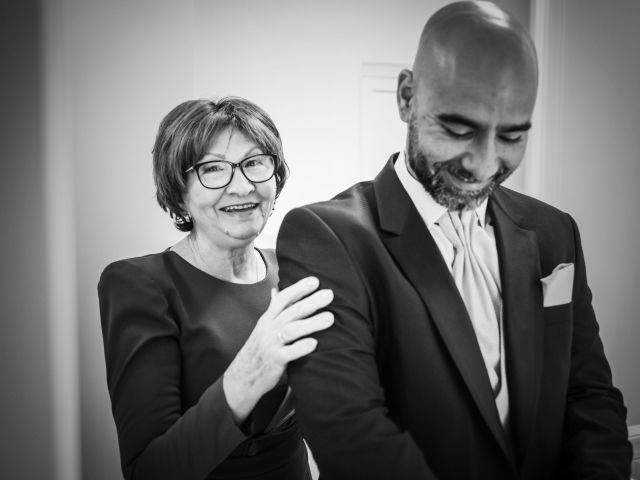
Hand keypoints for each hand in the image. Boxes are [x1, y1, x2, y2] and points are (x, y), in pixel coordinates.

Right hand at [223, 276, 333, 423]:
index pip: (283, 298)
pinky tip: (314, 343)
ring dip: (312, 323)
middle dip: (311, 302)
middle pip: (291, 311)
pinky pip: (288, 353)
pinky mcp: (274, 361)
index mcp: (268, 319)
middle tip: (329, 295)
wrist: (242, 377)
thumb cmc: (258, 350)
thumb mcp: (263, 327)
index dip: (298, 288)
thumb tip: (276, 290)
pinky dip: (301, 347)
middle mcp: (269, 329)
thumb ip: (272, 309)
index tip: (315, 281)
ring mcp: (271, 344)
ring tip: (330, 318)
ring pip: (292, 330)